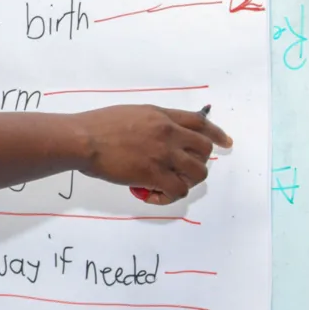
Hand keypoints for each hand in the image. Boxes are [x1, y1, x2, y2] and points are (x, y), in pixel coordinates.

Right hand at [74, 105, 231, 203]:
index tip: (226, 143)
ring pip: (197, 173)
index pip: (199, 122)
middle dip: (197, 163)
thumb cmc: (98, 125)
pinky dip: (168, 196)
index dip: (216, 133)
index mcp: (161, 116)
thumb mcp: (132, 113)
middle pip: (204, 150)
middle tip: (178, 171)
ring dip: (185, 181)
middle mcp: (167, 132)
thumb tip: (163, 136)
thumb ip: (153, 122)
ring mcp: (163, 153)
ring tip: (165, 185)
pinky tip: (152, 194)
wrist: (82, 139)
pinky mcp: (154, 173)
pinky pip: (178, 190)